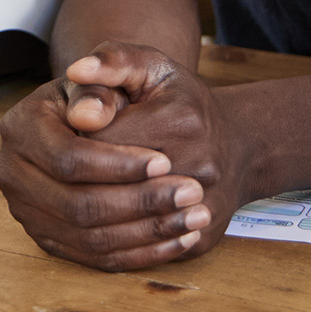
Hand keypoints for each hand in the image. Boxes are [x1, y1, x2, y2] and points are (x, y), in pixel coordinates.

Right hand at [0, 66, 212, 270]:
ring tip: (193, 218)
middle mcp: (13, 172)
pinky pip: (96, 259)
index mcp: (21, 125)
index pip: (69, 157)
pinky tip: (179, 239)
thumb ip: (110, 71)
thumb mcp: (121, 70)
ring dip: (147, 232)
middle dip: (140, 202)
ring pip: (89, 237)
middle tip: (190, 193)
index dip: (118, 164)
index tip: (165, 161)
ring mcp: (27, 211)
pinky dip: (141, 254)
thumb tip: (90, 116)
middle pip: (78, 204)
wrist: (108, 123)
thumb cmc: (116, 93)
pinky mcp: (49, 239)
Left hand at [73, 42, 256, 262]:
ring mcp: (203, 208)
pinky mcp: (201, 241)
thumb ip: (112, 62)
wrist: (237, 145)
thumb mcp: (151, 67)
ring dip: (94, 210)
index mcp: (180, 120)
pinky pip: (145, 249)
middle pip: (109, 186)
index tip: (73, 129)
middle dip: (82, 175)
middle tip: (73, 164)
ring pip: (124, 224)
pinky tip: (102, 221)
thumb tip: (75, 71)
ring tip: (85, 190)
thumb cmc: (181, 101)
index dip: (76, 137)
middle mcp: (200, 167)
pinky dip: (116, 238)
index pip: (98, 140)